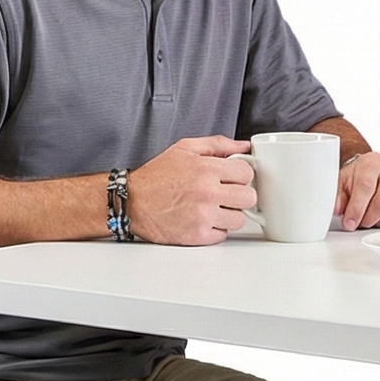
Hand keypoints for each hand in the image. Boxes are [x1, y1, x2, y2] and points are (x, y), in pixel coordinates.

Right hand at [127, 137, 256, 244]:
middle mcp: (207, 193)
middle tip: (225, 194)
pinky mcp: (197, 236)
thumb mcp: (184, 149)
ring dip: (228, 214)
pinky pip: (222, 235)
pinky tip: (202, 220)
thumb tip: (243, 146)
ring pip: (239, 219)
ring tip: (212, 208)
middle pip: (248, 198)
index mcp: (206, 169)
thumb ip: (217, 144)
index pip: (246, 173)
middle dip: (239, 195)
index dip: (240, 175)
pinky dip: (214, 229)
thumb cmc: (155, 177)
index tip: (231, 179)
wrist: (131, 202)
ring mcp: (203, 216)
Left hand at [334, 151, 379, 230]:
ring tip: (373, 218)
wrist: (375, 173)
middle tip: (360, 223)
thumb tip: (337, 210)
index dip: (356, 209)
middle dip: (368, 219)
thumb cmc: (358, 179)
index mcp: (372, 161)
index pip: (365, 186)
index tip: (349, 223)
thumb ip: (337, 196)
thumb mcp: (343, 183)